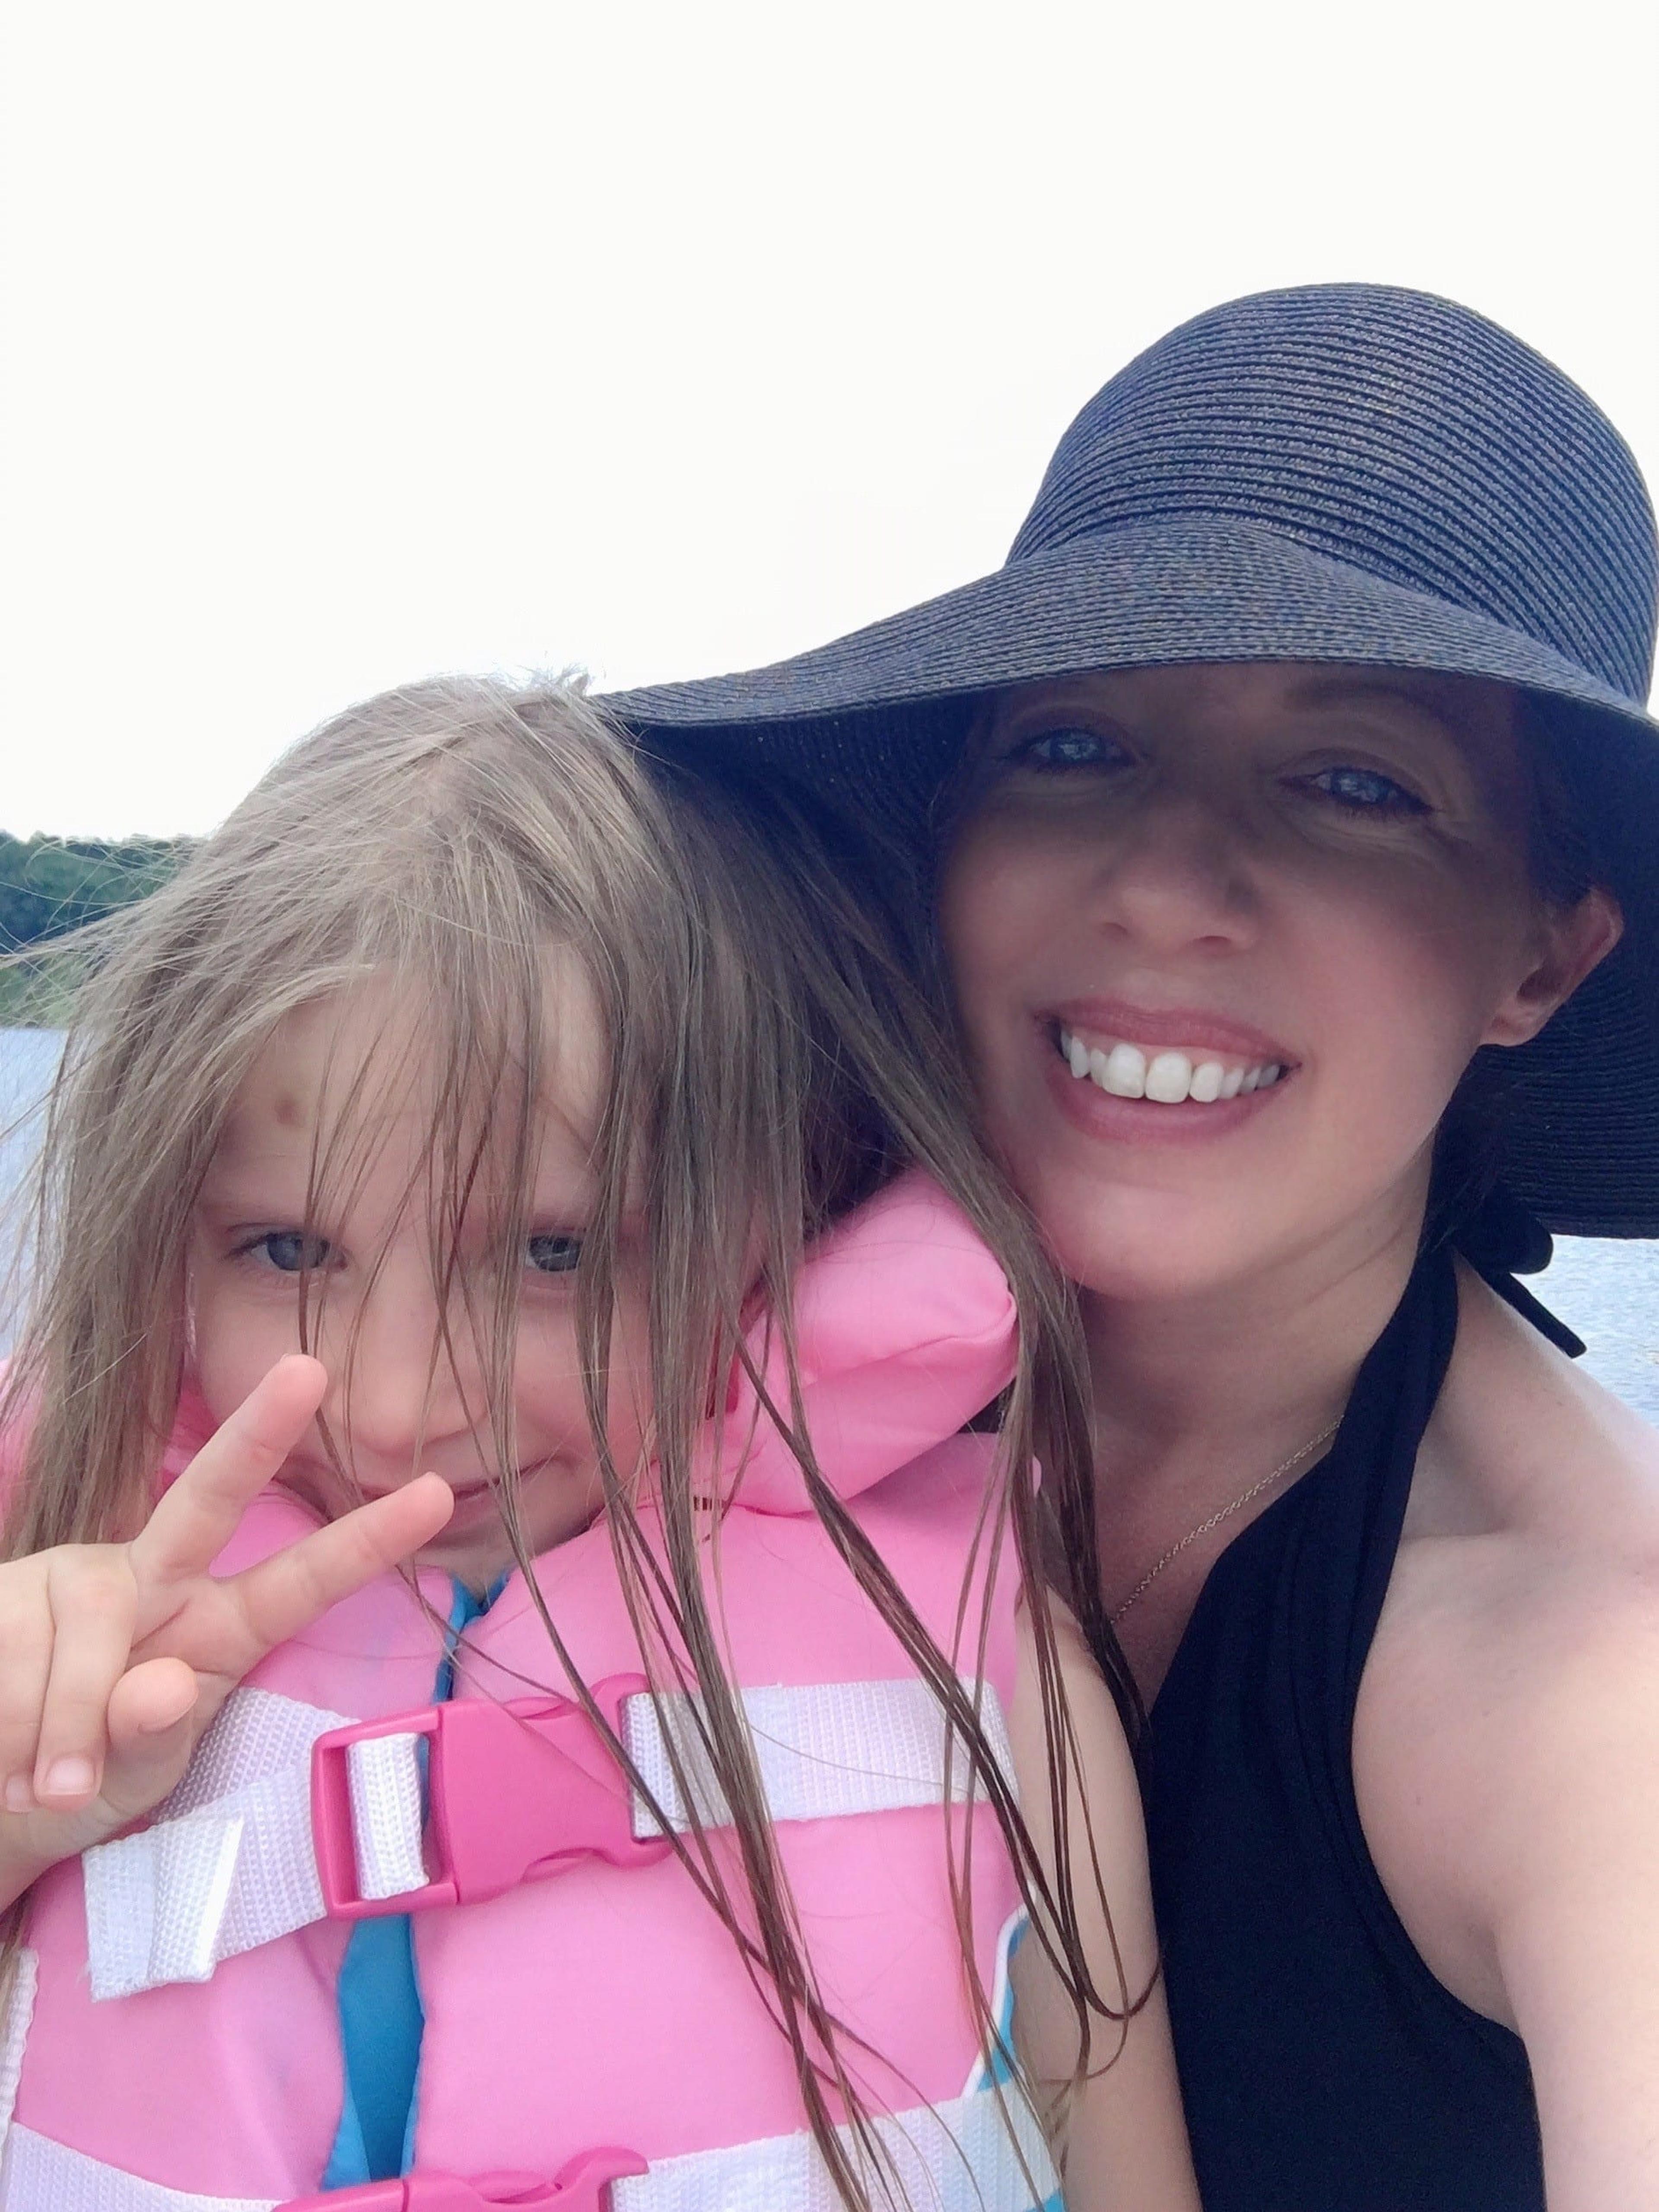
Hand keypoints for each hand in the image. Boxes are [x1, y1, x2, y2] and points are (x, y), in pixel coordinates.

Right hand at [0, 1354, 451, 1901]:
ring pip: (87, 1637)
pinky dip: (17, 1730)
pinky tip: (11, 1760)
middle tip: (308, 1371)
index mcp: (211, 1626)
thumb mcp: (136, 1778)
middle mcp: (148, 1579)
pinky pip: (15, 1658)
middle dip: (258, 1435)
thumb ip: (151, 1737)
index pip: (299, 1581)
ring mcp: (69, 1577)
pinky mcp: (0, 1591)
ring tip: (53, 1788)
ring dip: (61, 1731)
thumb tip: (157, 1685)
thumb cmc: (78, 1789)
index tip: (438, 1491)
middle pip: (206, 1501)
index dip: (366, 1539)